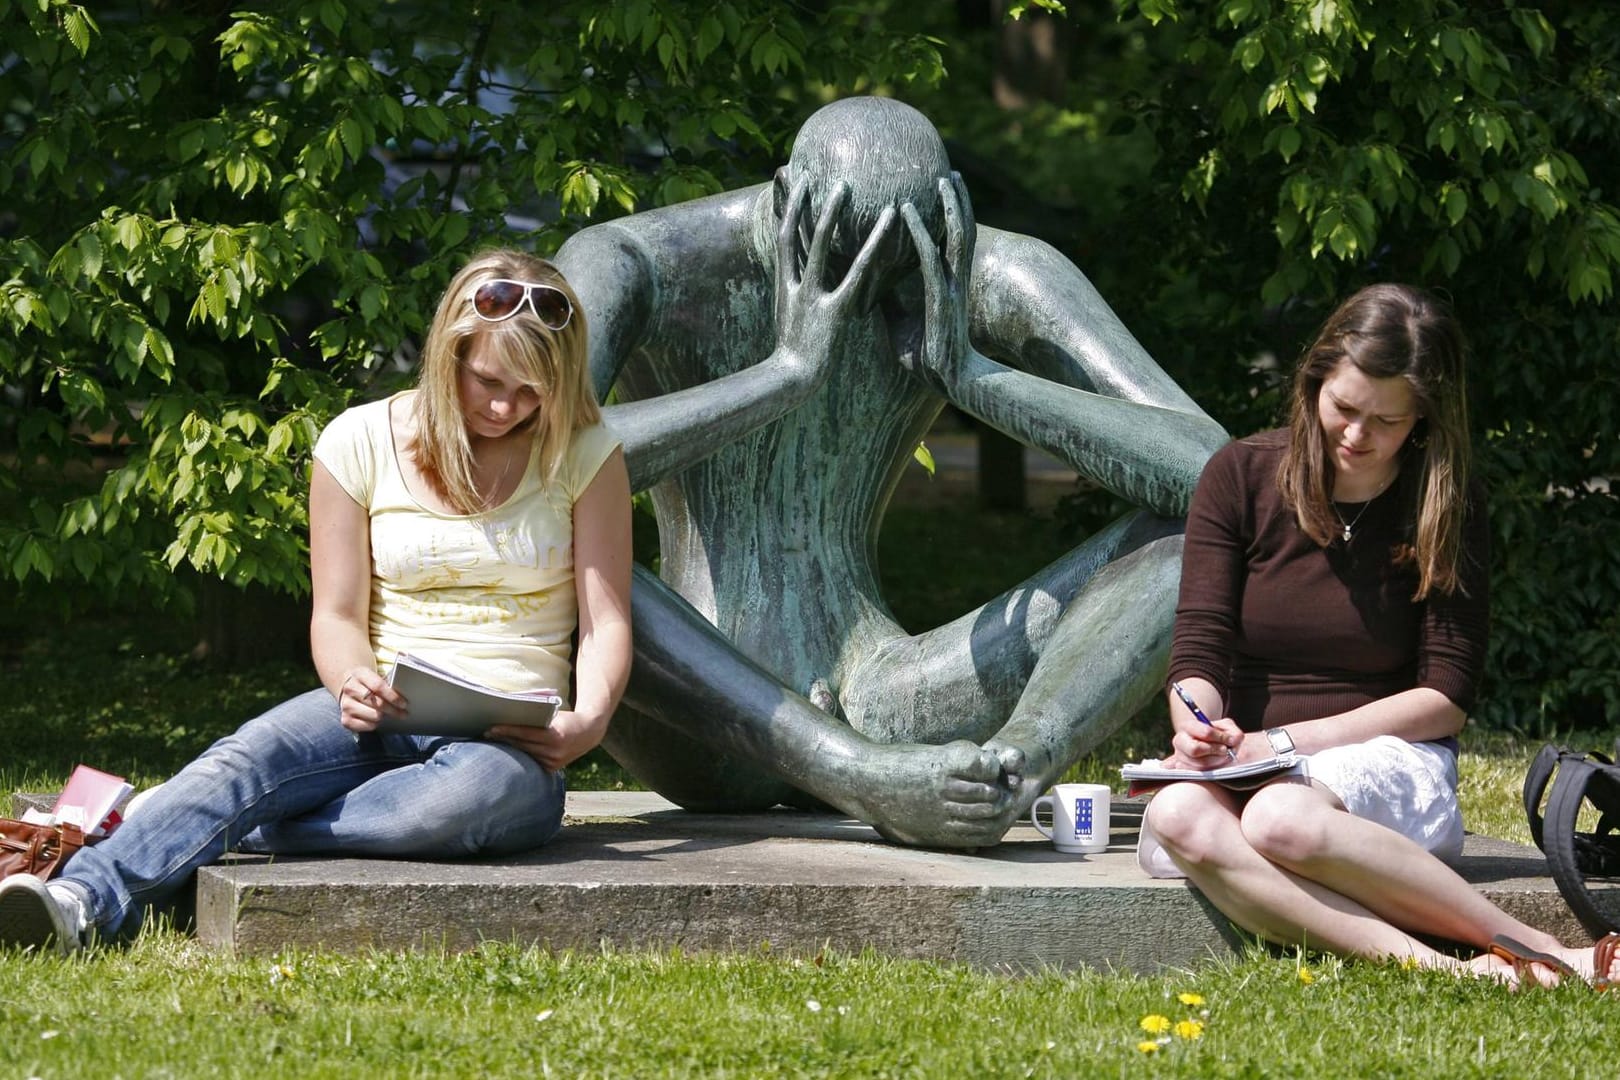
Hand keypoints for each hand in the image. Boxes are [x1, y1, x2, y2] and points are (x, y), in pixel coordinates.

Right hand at [336, 667, 405, 732]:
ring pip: (373, 716)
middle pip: (377, 704)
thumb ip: (389, 678)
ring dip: (384, 717)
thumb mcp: (375, 673)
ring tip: (390, 715)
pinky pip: (365, 726)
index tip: (404, 703)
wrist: (347, 686)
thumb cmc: (368, 681)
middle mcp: (350, 689)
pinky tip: (377, 720)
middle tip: (404, 713)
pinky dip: (374, 724)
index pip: (378, 686)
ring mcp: (346, 705)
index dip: (393, 696)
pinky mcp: (345, 719)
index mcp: (360, 674)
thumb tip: (405, 678)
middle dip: (393, 710)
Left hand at [487, 709, 604, 771]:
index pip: (525, 733)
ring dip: (509, 748)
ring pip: (524, 755)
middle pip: (522, 745)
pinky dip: (520, 756)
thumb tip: (512, 709)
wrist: (588, 733)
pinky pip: (531, 761)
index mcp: (555, 735)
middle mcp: (554, 751)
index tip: (491, 728)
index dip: (507, 730)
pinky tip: (508, 751)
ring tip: (493, 742)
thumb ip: (536, 715)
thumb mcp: (554, 713)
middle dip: (503, 739)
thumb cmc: (567, 719)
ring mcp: (553, 762)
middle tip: (486, 733)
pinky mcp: (552, 769)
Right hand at [772, 174, 897, 380]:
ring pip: (818, 245)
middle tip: (809, 173)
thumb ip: (796, 298)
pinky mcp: (835, 311)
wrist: (792, 383)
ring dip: (828, 214)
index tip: (785, 183)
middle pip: (793, 234)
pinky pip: (856, 274)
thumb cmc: (794, 359)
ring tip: (843, 186)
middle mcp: (793, 286)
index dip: (782, 210)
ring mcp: (811, 297)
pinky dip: (873, 247)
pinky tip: (888, 225)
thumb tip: (805, 283)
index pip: (781, 239)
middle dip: (798, 202)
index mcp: (783, 287)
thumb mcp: (791, 323)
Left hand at [893, 173, 974, 389]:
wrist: (950, 382)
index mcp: (947, 284)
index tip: (943, 194)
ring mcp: (951, 285)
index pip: (951, 242)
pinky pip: (929, 256)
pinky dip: (919, 231)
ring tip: (943, 178)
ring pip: (958, 235)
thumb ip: (888, 299)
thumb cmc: (928, 358)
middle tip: (951, 173)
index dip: (949, 217)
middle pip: (962, 230)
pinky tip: (905, 211)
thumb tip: (863, 284)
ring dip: (950, 205)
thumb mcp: (900, 322)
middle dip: (959, 201)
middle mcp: (953, 278)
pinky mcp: (941, 295)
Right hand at [1164, 716, 1245, 769]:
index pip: (1205, 732)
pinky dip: (1211, 770)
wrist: (1215, 748)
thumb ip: (1234, 733)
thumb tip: (1232, 741)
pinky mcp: (1183, 769)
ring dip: (1216, 762)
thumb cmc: (1221, 737)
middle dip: (1214, 751)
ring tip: (1222, 757)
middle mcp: (1179, 741)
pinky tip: (1216, 764)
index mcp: (1188, 726)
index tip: (1230, 740)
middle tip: (1224, 750)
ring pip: (1199, 764)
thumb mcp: (1229, 729)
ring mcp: (1179, 757)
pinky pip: (1198, 773)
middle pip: (1195, 749)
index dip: (1220, 737)